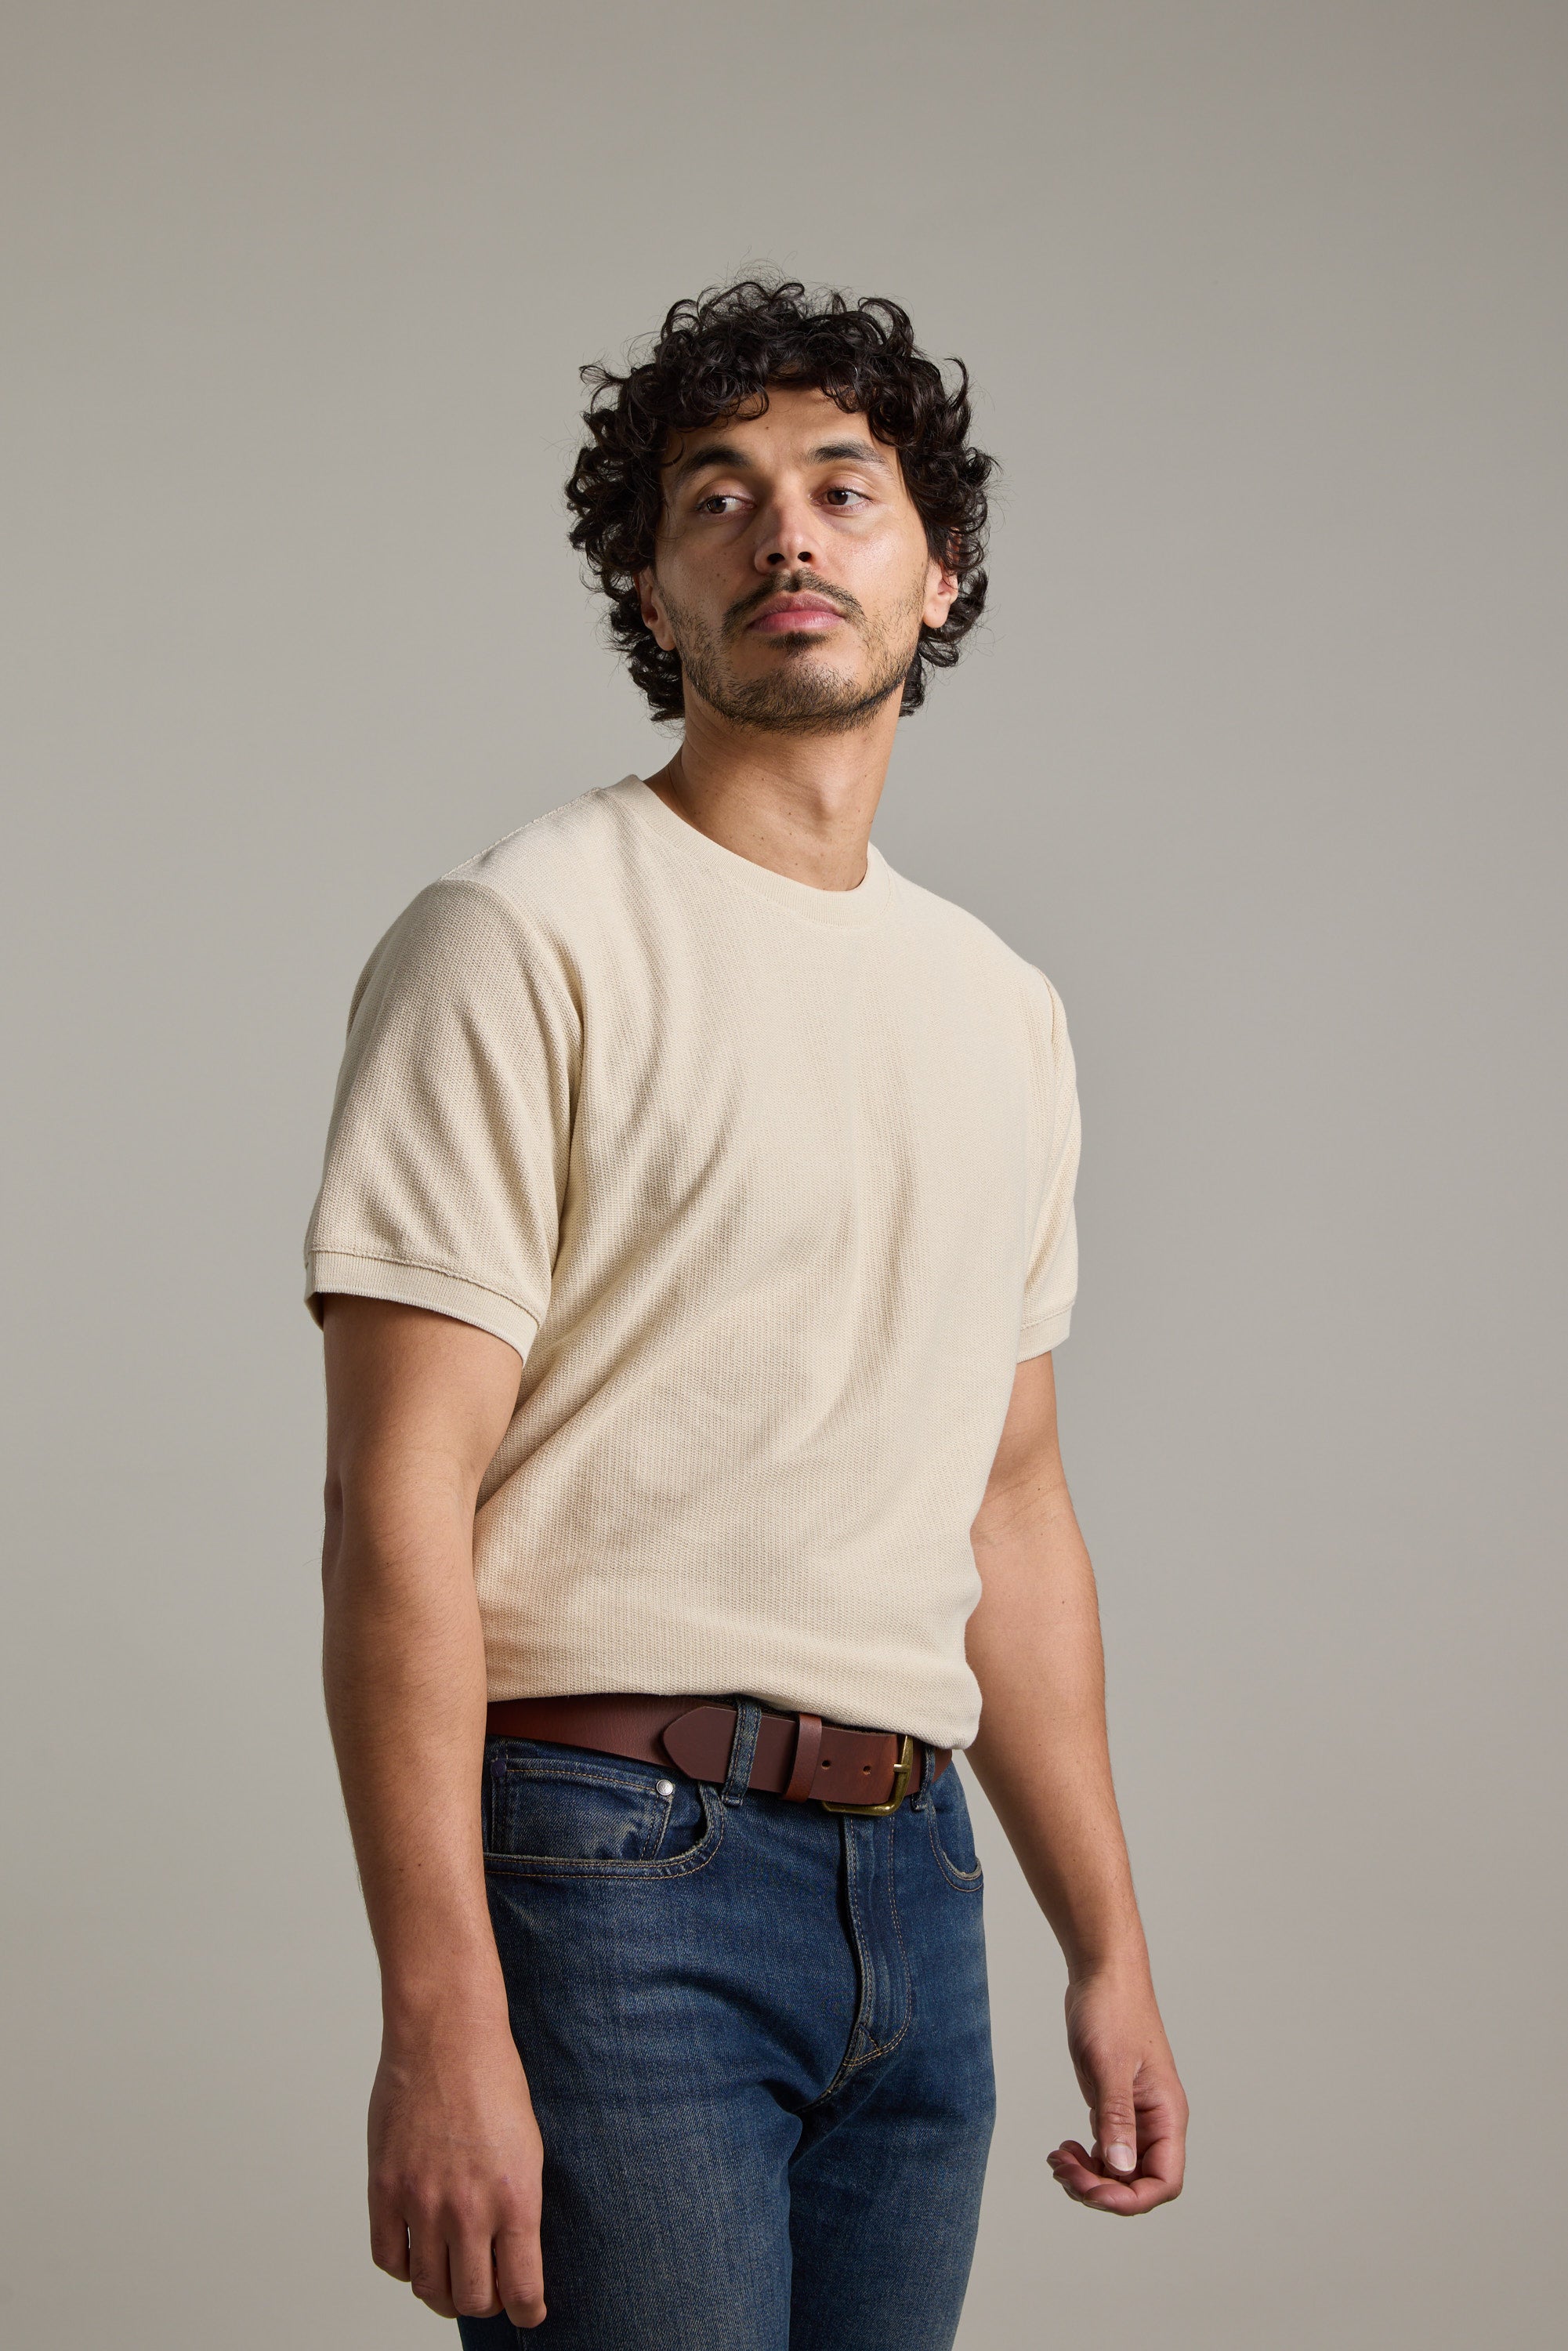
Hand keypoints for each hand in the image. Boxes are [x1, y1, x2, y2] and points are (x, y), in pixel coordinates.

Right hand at [367, 2010, 546, 2326]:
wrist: (446, 2036)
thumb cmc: (494, 2083)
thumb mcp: (528, 2149)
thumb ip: (518, 2209)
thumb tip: (512, 2260)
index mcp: (515, 2199)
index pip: (522, 2291)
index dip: (527, 2313)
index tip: (528, 2313)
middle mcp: (468, 2209)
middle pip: (471, 2299)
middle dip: (484, 2302)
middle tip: (488, 2288)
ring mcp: (422, 2202)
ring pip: (428, 2288)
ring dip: (442, 2290)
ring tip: (452, 2271)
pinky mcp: (385, 2189)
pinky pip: (389, 2258)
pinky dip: (404, 2266)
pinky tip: (418, 2249)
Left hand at [1047, 1966, 1186, 2215]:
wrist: (1101, 1973)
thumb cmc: (1112, 2010)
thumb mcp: (1110, 2065)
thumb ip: (1117, 2118)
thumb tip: (1121, 2169)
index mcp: (1166, 2115)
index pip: (1164, 2181)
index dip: (1131, 2199)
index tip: (1092, 2192)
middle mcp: (1155, 2121)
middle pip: (1138, 2183)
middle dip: (1101, 2188)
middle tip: (1063, 2171)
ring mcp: (1135, 2115)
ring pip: (1120, 2170)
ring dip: (1090, 2177)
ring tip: (1058, 2161)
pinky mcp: (1114, 2105)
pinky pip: (1107, 2149)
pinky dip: (1086, 2159)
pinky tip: (1064, 2150)